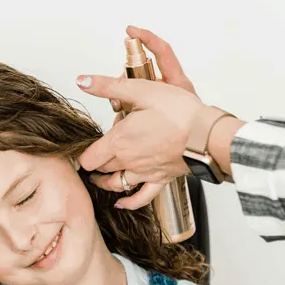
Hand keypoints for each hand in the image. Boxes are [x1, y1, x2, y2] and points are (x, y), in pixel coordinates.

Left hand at [78, 27, 203, 209]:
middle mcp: (128, 161)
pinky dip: (129, 202)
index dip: (80, 155)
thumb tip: (83, 81)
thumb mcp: (140, 90)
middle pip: (101, 169)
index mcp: (119, 141)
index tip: (78, 152)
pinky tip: (121, 203)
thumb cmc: (178, 112)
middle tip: (91, 158)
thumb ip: (107, 86)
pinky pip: (141, 198)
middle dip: (93, 164)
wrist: (206, 135)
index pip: (89, 156)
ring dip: (105, 182)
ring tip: (99, 178)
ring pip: (116, 184)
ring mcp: (144, 173)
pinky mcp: (160, 179)